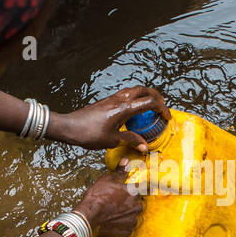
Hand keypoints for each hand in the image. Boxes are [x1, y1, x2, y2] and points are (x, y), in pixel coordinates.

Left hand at [50, 86, 170, 151]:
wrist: (69, 127)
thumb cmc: (88, 134)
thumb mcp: (112, 140)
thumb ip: (131, 140)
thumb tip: (145, 146)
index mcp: (124, 108)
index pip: (149, 102)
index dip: (162, 108)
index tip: (167, 117)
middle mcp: (119, 99)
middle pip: (144, 90)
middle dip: (157, 97)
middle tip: (162, 107)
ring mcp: (113, 98)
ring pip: (135, 90)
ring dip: (146, 95)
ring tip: (151, 106)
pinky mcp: (107, 101)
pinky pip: (126, 94)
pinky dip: (136, 98)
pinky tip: (135, 110)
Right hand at [74, 169, 143, 236]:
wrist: (89, 216)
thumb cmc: (98, 196)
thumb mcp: (108, 179)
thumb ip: (120, 171)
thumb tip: (126, 160)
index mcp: (135, 193)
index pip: (138, 190)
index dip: (129, 190)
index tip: (121, 192)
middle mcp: (137, 207)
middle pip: (136, 203)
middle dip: (128, 203)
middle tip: (115, 203)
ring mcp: (132, 220)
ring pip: (132, 215)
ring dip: (125, 214)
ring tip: (112, 213)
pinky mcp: (127, 232)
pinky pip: (127, 227)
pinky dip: (121, 225)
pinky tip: (112, 221)